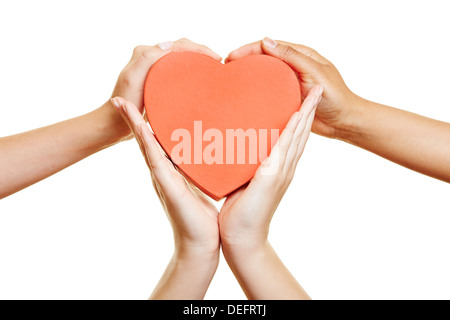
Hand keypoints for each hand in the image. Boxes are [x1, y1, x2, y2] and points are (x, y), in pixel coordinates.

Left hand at [103, 39, 220, 141]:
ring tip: (213, 70)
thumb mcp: (134, 80)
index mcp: (145, 53)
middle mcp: (150, 57)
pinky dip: (192, 70)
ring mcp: (154, 69)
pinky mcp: (157, 80)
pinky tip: (201, 80)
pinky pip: (178, 70)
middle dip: (202, 52)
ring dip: (198, 60)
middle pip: (182, 48)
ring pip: (182, 58)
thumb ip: (147, 59)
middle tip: (218, 64)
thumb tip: (168, 45)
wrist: (115, 123)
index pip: (178, 45)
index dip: (199, 49)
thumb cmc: (124, 105)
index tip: (216, 59)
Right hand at [110, 97, 219, 298]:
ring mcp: (161, 178)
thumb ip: (199, 169)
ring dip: (132, 124)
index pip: (157, 140)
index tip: (143, 101)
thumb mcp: (202, 184)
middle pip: (145, 139)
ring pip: (144, 144)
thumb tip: (207, 152)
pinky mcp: (166, 185)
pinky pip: (153, 159)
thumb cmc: (204, 216)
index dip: (147, 122)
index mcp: (170, 170)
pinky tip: (139, 126)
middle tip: (120, 97)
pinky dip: (144, 141)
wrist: (203, 242)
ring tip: (120, 102)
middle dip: (133, 118)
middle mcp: (162, 171)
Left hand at [219, 85, 322, 250]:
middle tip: (318, 88)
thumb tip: (234, 149)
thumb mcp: (242, 181)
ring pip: (298, 136)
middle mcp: (284, 168)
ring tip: (316, 93)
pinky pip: (285, 147)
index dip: (300, 117)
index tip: (305, 97)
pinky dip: (293, 130)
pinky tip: (299, 114)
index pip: (292, 138)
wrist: (241, 237)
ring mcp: (281, 172)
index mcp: (278, 168)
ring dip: (307, 114)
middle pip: (301, 133)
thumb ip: (244, 165)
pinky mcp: (272, 176)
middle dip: (310, 110)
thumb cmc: (239, 212)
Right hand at [226, 38, 360, 138]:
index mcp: (300, 55)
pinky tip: (244, 98)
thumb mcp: (313, 72)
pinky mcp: (288, 99)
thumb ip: (291, 56)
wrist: (343, 121)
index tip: (232, 57)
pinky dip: (255, 93)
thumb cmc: (335, 96)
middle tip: (226, 68)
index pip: (269, 46)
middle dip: (244, 61)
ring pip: (264, 76)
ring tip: (231, 81)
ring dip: (248, 76)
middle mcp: (293, 67)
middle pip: (263, 59)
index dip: (248, 49)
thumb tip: (265, 41)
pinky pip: (268, 93)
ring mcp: (289, 83)